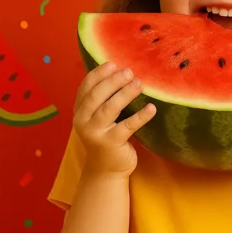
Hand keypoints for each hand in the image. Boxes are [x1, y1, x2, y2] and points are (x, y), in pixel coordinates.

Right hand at [72, 62, 155, 177]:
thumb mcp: (98, 117)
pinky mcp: (111, 143)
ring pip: (109, 109)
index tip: (112, 63)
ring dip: (125, 94)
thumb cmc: (106, 136)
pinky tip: (152, 108)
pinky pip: (128, 127)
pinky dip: (140, 116)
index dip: (98, 74)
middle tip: (129, 72)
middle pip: (96, 96)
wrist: (105, 169)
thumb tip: (120, 71)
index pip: (85, 88)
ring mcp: (95, 133)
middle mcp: (83, 121)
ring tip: (139, 84)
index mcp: (79, 111)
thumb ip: (103, 98)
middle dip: (112, 82)